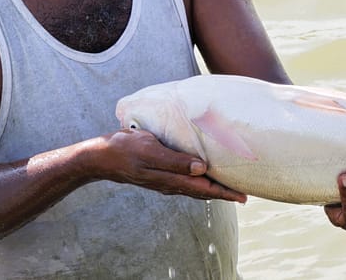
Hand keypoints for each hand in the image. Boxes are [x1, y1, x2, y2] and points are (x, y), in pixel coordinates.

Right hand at [97, 129, 246, 202]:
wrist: (101, 157)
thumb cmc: (126, 149)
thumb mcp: (151, 150)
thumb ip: (176, 160)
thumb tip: (202, 168)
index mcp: (170, 179)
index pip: (204, 188)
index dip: (225, 192)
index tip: (243, 196)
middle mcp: (170, 183)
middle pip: (202, 191)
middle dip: (223, 193)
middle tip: (244, 195)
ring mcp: (164, 181)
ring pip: (194, 188)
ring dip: (212, 188)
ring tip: (228, 187)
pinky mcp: (159, 175)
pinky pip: (185, 182)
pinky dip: (199, 182)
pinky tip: (202, 176)